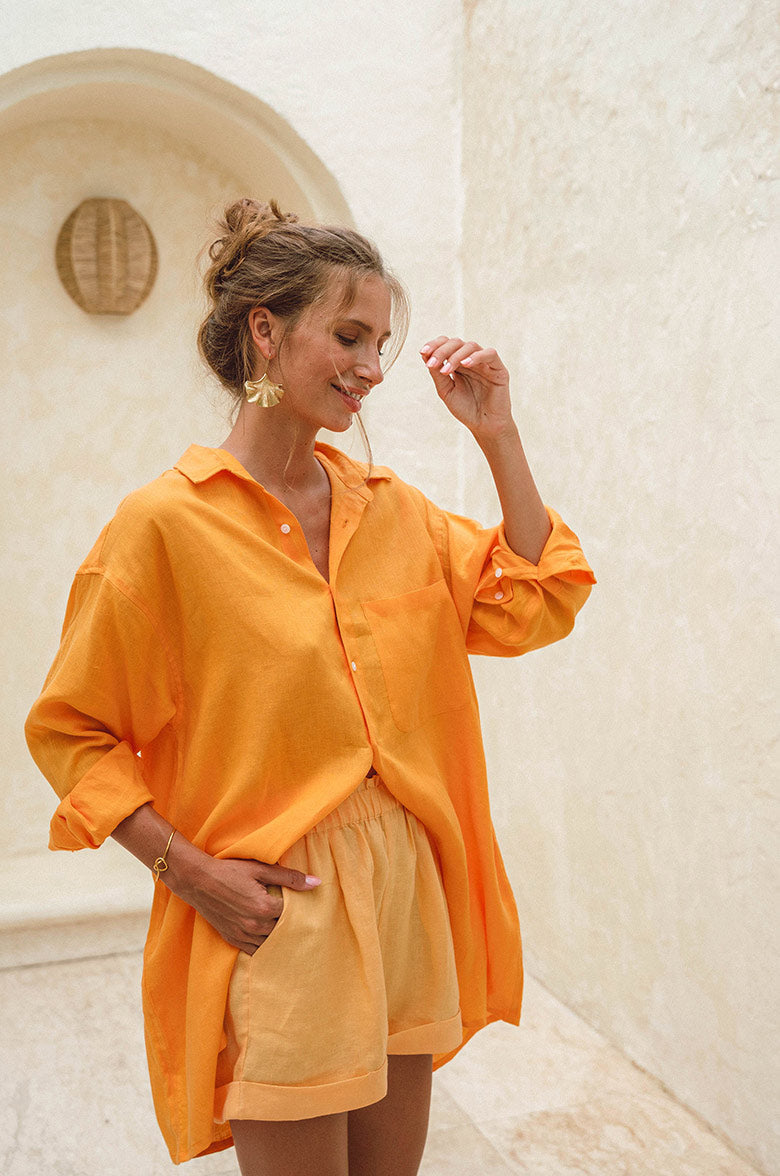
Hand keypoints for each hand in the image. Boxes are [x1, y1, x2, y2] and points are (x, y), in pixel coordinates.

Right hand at [175, 854, 320, 954]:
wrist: (197, 880)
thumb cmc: (229, 871)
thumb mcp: (260, 869)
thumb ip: (289, 877)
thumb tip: (317, 882)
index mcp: (264, 907)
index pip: (293, 915)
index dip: (301, 911)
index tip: (306, 907)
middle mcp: (254, 925)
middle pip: (283, 932)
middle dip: (292, 926)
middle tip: (301, 920)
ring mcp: (242, 934)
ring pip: (270, 944)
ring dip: (279, 938)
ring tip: (287, 931)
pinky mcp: (232, 938)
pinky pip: (254, 951)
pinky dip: (264, 948)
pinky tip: (270, 941)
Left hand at [420, 336, 514, 441]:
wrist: (484, 427)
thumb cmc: (466, 409)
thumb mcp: (446, 391)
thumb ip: (437, 374)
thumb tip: (425, 355)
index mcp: (458, 363)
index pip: (446, 344)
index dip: (434, 345)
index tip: (423, 352)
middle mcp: (471, 360)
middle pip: (456, 342)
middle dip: (442, 351)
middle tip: (432, 363)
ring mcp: (485, 363)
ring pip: (471, 346)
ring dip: (456, 356)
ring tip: (446, 370)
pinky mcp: (499, 369)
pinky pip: (490, 354)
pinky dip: (476, 356)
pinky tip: (465, 365)